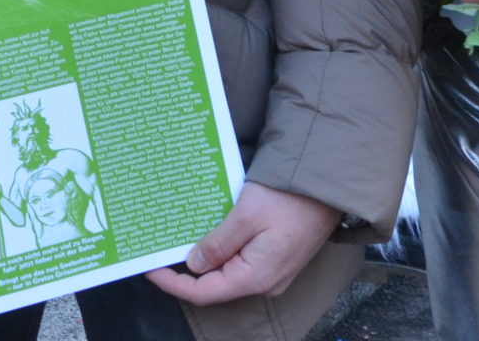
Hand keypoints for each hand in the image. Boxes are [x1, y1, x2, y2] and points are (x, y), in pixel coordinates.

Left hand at [145, 183, 340, 305]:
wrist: (329, 184)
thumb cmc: (289, 197)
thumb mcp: (246, 215)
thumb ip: (218, 243)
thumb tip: (194, 265)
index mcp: (255, 277)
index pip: (204, 293)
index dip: (173, 283)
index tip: (150, 269)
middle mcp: (265, 281)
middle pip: (216, 285)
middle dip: (186, 269)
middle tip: (161, 248)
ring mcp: (273, 271)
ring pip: (228, 271)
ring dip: (205, 257)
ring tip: (180, 238)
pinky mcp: (278, 257)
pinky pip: (242, 260)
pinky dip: (222, 249)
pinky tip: (208, 232)